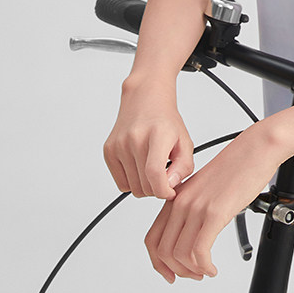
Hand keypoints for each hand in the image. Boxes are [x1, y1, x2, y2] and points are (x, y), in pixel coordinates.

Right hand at [103, 77, 194, 199]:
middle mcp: (134, 138)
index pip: (155, 173)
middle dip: (157, 188)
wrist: (144, 100)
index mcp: (158, 134)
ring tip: (152, 169)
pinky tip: (140, 166)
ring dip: (145, 186)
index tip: (170, 192)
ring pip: (132, 188)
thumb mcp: (185, 142)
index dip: (164, 191)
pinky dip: (132, 181)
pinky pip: (121, 184)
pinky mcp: (108, 151)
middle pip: (144, 186)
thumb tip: (170, 187)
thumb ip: (184, 167)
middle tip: (164, 176)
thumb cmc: (166, 122)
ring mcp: (118, 144)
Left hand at [144, 122, 284, 281]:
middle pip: (163, 251)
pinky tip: (212, 268)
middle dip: (177, 271)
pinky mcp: (214, 213)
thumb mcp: (204, 188)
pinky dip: (204, 266)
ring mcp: (196, 208)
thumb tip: (192, 233)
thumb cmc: (235, 167)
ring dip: (192, 271)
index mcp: (176, 198)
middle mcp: (181, 203)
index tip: (170, 274)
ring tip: (205, 271)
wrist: (255, 150)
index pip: (152, 239)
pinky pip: (199, 251)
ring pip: (179, 255)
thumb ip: (193, 207)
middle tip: (193, 275)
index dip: (158, 263)